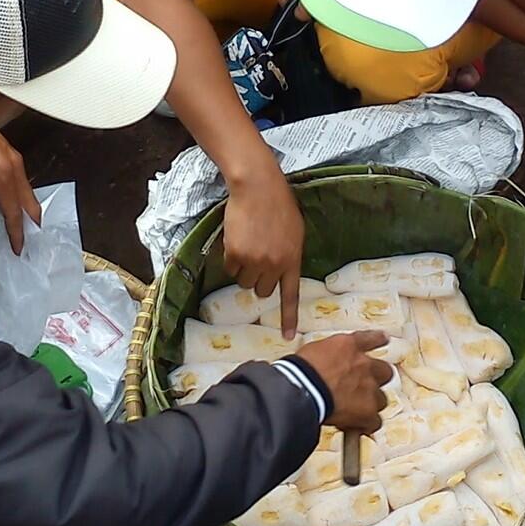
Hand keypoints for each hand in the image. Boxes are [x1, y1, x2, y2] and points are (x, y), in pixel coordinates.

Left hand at [0, 134, 40, 254]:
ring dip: (27, 210)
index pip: (13, 212)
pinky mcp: (11, 154)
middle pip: (29, 203)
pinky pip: (22, 181)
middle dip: (30, 224)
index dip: (16, 233)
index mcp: (2, 175)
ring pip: (28, 192)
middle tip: (30, 242)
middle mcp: (14, 167)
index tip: (18, 249)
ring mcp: (15, 159)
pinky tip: (13, 203)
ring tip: (23, 227)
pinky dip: (21, 197)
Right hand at [223, 167, 304, 336]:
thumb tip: (280, 272)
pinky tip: (237, 239)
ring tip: (247, 245)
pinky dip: (230, 258)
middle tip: (257, 258)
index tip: (287, 337)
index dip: (288, 318)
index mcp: (293, 259)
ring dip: (243, 269)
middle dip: (258, 279)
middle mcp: (275, 265)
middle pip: (262, 291)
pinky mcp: (235, 254)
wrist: (258, 188)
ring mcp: (255, 261)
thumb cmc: (279, 205)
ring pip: (244, 282)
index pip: (290, 295)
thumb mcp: (294, 232)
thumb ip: (289, 255)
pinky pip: (229, 269)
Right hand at [296, 331, 393, 433]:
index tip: (383, 339)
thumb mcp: (313, 352)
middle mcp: (364, 365)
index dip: (378, 339)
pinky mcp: (367, 411)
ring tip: (356, 410)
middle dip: (377, 380)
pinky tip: (356, 427)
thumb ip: (328, 356)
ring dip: (371, 404)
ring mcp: (368, 388)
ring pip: (381, 399)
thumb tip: (326, 364)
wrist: (302, 389)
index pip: (371, 339)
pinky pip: (374, 422)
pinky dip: (366, 425)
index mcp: (349, 346)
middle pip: (385, 372)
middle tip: (364, 386)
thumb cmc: (299, 370)